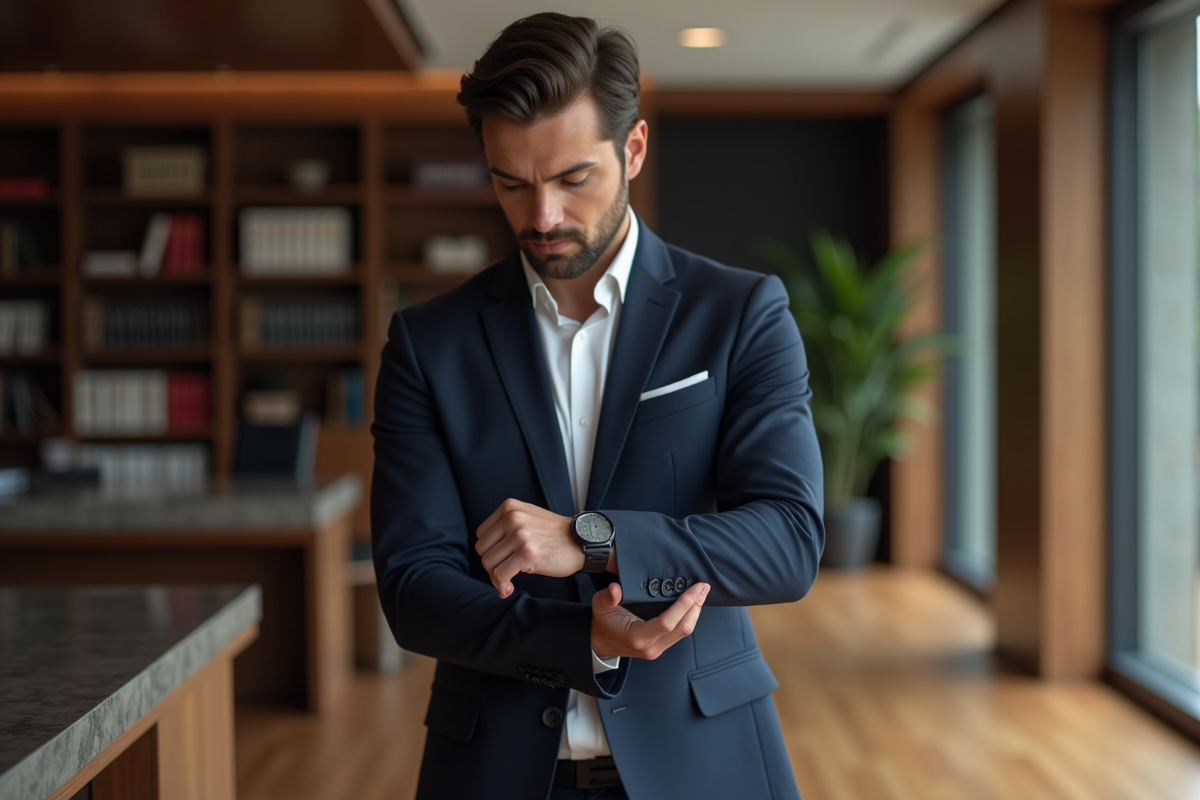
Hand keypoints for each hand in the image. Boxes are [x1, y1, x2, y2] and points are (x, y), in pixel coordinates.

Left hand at [476, 499, 582, 598]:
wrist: (581, 541)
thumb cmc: (554, 535)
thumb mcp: (527, 518)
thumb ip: (504, 528)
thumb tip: (484, 556)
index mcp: (509, 507)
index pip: (481, 534)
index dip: (490, 551)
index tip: (501, 561)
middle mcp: (513, 517)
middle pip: (482, 550)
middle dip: (492, 566)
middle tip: (505, 574)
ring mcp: (520, 535)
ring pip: (489, 563)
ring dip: (496, 578)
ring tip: (508, 582)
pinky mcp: (527, 553)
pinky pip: (500, 575)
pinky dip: (502, 586)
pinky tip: (509, 589)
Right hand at [591, 581, 708, 660]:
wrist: (601, 643)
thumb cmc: (602, 624)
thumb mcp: (600, 606)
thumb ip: (607, 597)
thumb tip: (615, 588)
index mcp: (638, 637)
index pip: (667, 623)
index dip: (684, 605)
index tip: (695, 589)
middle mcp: (651, 646)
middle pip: (683, 628)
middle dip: (696, 606)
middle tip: (703, 587)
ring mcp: (658, 648)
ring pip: (685, 632)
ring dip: (695, 611)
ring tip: (701, 593)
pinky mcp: (661, 646)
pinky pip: (680, 632)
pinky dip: (689, 617)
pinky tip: (692, 604)